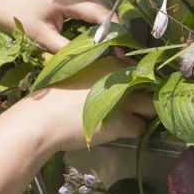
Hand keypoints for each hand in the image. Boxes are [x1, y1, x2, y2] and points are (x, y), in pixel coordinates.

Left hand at [0, 0, 119, 52]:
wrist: (3, 6)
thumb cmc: (20, 18)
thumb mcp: (43, 37)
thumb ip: (66, 49)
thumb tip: (89, 61)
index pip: (102, 14)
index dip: (115, 32)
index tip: (123, 51)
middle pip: (105, 12)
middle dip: (115, 32)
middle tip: (123, 54)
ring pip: (100, 12)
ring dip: (108, 29)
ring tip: (117, 50)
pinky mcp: (73, 0)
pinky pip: (92, 12)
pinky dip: (99, 25)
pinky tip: (102, 41)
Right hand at [8, 57, 154, 152]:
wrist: (43, 118)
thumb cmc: (56, 96)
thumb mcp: (81, 74)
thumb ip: (102, 74)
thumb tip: (120, 81)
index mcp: (112, 62)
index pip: (141, 69)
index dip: (139, 81)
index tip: (132, 89)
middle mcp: (123, 78)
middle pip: (150, 87)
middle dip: (145, 97)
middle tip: (134, 106)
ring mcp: (125, 100)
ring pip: (150, 107)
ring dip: (142, 114)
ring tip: (127, 119)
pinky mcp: (123, 122)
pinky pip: (140, 128)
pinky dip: (132, 131)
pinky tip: (116, 130)